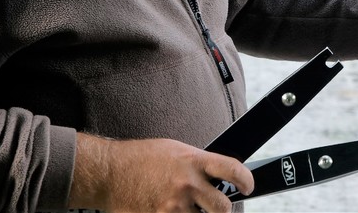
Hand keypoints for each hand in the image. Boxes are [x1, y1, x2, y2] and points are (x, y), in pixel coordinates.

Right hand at [70, 134, 253, 211]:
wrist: (109, 172)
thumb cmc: (140, 158)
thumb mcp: (175, 151)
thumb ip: (197, 164)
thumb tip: (215, 175)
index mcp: (193, 161)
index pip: (231, 170)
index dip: (245, 180)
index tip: (248, 186)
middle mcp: (186, 185)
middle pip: (222, 207)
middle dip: (224, 208)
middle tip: (218, 205)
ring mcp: (173, 207)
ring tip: (190, 208)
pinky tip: (175, 212)